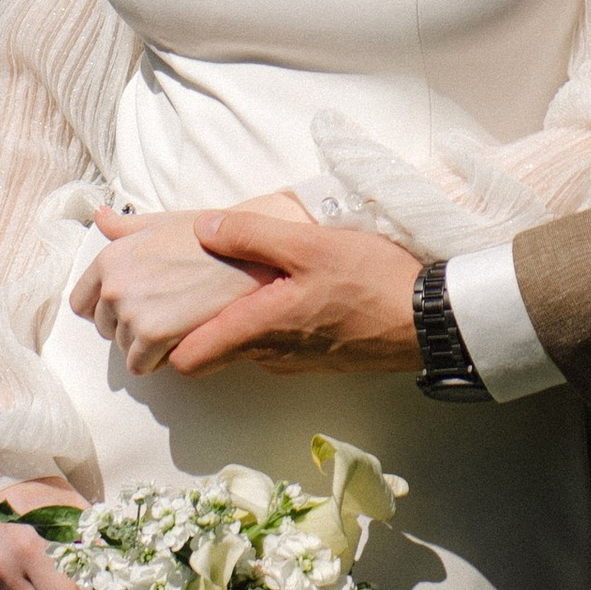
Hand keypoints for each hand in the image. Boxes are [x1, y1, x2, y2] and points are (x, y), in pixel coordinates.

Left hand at [68, 204, 280, 374]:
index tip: (130, 308)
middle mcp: (114, 286)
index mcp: (110, 259)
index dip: (106, 309)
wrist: (246, 257)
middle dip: (128, 327)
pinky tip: (180, 338)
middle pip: (106, 329)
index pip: (82, 304)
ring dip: (146, 346)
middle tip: (163, 312)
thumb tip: (100, 217)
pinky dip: (158, 360)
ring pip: (124, 350)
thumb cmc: (208, 240)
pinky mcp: (154, 335)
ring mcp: (132, 312)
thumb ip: (125, 227)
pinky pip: (141, 366)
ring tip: (176, 323)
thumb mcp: (162, 224)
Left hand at [162, 210, 424, 378]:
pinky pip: (274, 345)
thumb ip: (252, 234)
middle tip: (191, 284)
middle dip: (195, 326)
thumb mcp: (309, 243)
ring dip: (234, 321)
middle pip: (211, 353)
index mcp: (259, 328)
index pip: (189, 359)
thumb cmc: (372, 280)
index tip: (160, 307)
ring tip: (237, 279)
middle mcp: (271, 355)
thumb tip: (202, 228)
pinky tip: (282, 290)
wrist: (430, 321)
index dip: (165, 339)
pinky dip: (265, 324)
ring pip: (244, 347)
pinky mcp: (317, 358)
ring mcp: (295, 361)